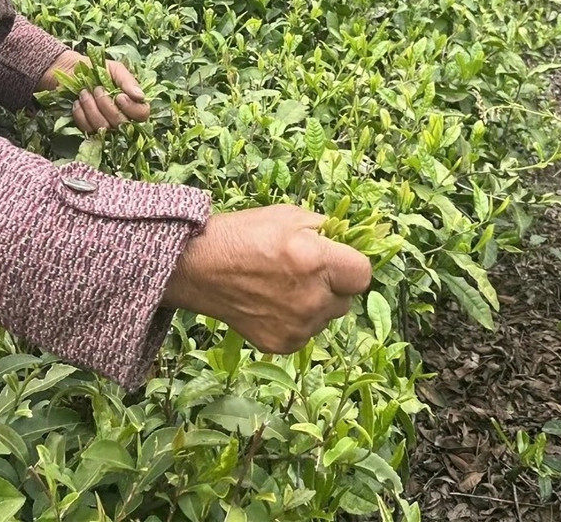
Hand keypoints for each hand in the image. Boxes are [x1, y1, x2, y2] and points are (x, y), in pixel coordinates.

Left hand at [39, 49, 149, 132]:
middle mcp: (121, 116)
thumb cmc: (96, 68)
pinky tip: (78, 102)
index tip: (119, 96)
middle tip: (97, 89)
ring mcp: (105, 124)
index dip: (131, 108)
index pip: (141, 114)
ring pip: (103, 126)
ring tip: (84, 92)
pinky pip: (87, 128)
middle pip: (121, 123)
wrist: (71, 69)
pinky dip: (80, 113)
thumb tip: (140, 96)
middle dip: (106, 105)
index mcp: (132, 101)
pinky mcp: (88, 127)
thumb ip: (128, 81)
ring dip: (91, 108)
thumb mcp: (115, 69)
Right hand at [162, 205, 371, 352]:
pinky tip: (271, 302)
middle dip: (331, 285)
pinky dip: (295, 320)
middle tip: (302, 271)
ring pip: (326, 318)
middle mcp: (311, 299)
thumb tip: (347, 240)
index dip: (350, 264)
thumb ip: (323, 229)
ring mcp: (297, 326)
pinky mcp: (282, 344)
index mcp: (314, 261)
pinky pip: (305, 333)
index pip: (363, 274)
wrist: (197, 266)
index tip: (336, 260)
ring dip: (314, 304)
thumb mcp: (286, 215)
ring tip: (281, 285)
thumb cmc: (241, 234)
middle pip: (346, 299)